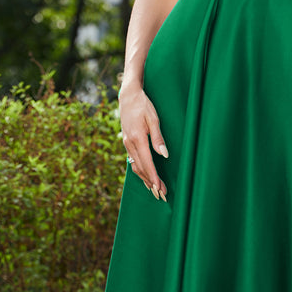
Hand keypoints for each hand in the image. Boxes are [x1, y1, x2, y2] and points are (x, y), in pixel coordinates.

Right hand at [119, 84, 167, 200]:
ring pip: (135, 166)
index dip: (153, 177)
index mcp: (137, 138)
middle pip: (141, 168)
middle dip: (151, 182)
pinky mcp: (127, 143)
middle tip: (162, 194)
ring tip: (155, 191)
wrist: (128, 97)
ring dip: (145, 179)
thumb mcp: (154, 119)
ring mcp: (126, 144)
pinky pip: (133, 161)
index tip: (159, 188)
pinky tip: (146, 178)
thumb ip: (158, 138)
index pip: (147, 163)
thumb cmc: (144, 106)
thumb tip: (164, 155)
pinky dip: (140, 171)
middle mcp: (129, 144)